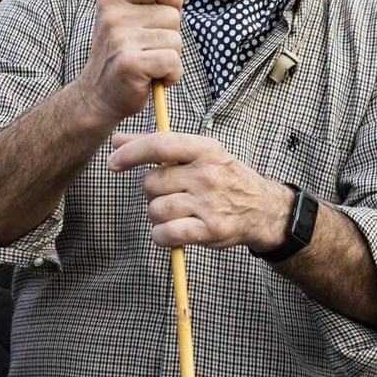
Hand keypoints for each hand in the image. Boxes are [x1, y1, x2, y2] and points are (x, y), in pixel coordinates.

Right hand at [77, 0, 203, 126]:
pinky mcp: (130, 63)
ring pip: (175, 40)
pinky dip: (171, 75)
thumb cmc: (126, 56)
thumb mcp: (141, 20)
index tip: (160, 20)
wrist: (98, 98)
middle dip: (170, 36)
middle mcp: (113, 15)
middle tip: (146, 51)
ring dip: (171, 59)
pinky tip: (154, 80)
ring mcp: (119, 39)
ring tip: (149, 67)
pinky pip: (172, 61)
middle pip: (172, 14)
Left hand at [107, 131, 292, 250]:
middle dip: (152, 192)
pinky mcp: (209, 229)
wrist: (263, 209)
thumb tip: (117, 140)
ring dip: (157, 215)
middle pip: (151, 183)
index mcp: (205, 150)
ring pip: (155, 210)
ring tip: (177, 212)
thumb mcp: (199, 154)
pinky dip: (161, 236)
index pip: (160, 145)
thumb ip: (156, 146)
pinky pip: (166, 233)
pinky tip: (171, 232)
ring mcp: (209, 203)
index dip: (131, 153)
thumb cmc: (225, 179)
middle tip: (171, 194)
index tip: (113, 161)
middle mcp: (207, 174)